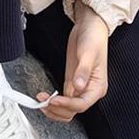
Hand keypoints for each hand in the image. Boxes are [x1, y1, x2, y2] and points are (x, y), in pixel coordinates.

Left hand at [36, 6, 107, 120]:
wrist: (89, 27)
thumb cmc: (94, 39)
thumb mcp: (88, 54)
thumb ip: (83, 71)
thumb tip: (78, 86)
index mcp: (97, 87)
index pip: (81, 104)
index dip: (67, 105)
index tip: (53, 100)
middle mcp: (89, 90)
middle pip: (73, 111)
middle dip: (57, 110)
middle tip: (43, 103)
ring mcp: (79, 87)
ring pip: (67, 109)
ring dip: (54, 109)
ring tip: (41, 102)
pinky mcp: (71, 82)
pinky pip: (62, 99)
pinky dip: (53, 101)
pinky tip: (45, 97)